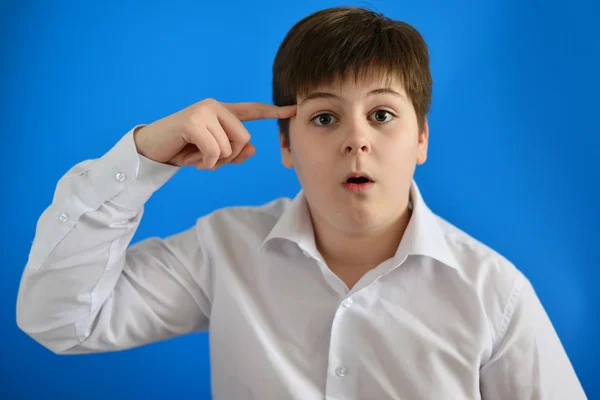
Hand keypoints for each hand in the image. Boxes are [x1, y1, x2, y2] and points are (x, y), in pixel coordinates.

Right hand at [133, 98, 295, 169]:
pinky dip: (206, 162)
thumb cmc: (184, 150)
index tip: (293, 109)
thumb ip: (234, 153)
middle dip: (229, 157)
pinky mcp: (192, 121)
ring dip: (214, 161)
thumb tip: (253, 149)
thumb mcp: (213, 155)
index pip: (252, 110)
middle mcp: (215, 106)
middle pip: (244, 138)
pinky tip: (192, 160)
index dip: (273, 111)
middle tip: (209, 161)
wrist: (151, 150)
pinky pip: (214, 151)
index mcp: (222, 112)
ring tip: (196, 157)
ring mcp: (203, 111)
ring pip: (229, 147)